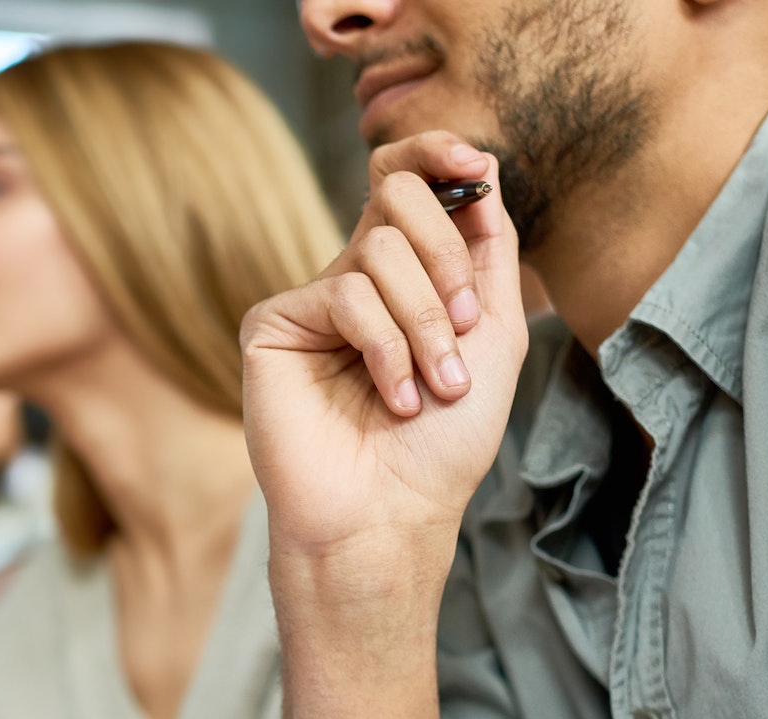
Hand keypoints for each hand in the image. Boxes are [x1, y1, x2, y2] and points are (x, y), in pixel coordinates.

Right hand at [241, 132, 529, 568]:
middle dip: (447, 260)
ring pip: (380, 251)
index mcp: (405, 276)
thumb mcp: (494, 338)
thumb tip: (484, 173)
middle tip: (466, 328)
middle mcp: (355, 279)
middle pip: (397, 196)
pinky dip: (386, 347)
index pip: (408, 181)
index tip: (479, 164)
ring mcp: (312, 301)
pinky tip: (392, 399)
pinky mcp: (273, 324)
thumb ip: (489, 254)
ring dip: (427, 324)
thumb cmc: (442, 446)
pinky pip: (345, 294)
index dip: (438, 154)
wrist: (391, 514)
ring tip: (435, 386)